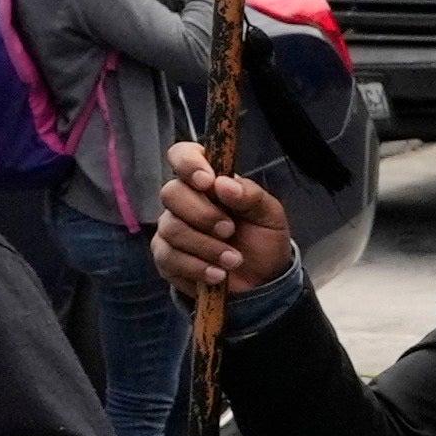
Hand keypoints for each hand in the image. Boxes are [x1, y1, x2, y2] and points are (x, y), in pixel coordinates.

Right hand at [147, 144, 299, 308]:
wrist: (263, 280)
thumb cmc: (262, 239)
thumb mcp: (269, 215)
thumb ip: (250, 195)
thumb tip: (223, 184)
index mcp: (208, 181)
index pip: (183, 155)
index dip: (188, 163)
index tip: (207, 182)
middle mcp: (184, 200)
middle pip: (171, 193)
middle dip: (203, 215)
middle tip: (230, 230)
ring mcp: (171, 227)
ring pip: (171, 228)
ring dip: (207, 246)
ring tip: (233, 259)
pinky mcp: (166, 256)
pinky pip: (169, 257)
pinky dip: (198, 267)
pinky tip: (218, 274)